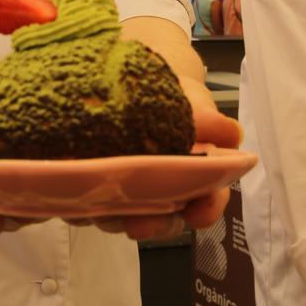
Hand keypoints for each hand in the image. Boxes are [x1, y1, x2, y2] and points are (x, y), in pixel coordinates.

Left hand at [71, 75, 242, 240]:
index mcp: (193, 175)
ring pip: (121, 219)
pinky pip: (84, 207)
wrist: (129, 81)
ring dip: (113, 215)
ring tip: (101, 201)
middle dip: (153, 224)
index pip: (206, 201)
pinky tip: (74, 185)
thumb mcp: (189, 101)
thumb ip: (205, 119)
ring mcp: (124, 195)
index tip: (199, 212)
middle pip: (162, 221)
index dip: (206, 209)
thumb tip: (231, 134)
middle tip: (141, 222)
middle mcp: (161, 193)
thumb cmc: (169, 96)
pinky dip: (79, 201)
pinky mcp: (90, 189)